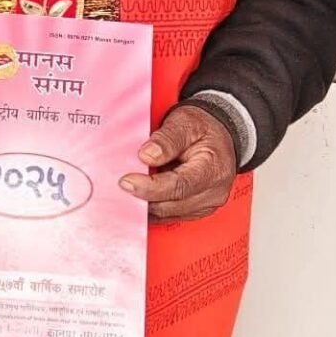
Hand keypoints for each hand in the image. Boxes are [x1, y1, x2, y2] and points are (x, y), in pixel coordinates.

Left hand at [119, 104, 236, 221]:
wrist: (217, 135)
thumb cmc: (201, 127)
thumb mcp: (185, 122)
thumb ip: (167, 138)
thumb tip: (146, 155)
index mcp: (213, 168)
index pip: (179, 185)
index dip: (150, 187)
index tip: (126, 181)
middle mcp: (213, 192)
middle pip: (170, 204)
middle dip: (142, 196)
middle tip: (118, 184)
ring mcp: (206, 204)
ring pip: (167, 213)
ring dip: (145, 202)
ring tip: (127, 185)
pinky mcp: (196, 210)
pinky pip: (168, 214)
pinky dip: (152, 205)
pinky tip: (138, 193)